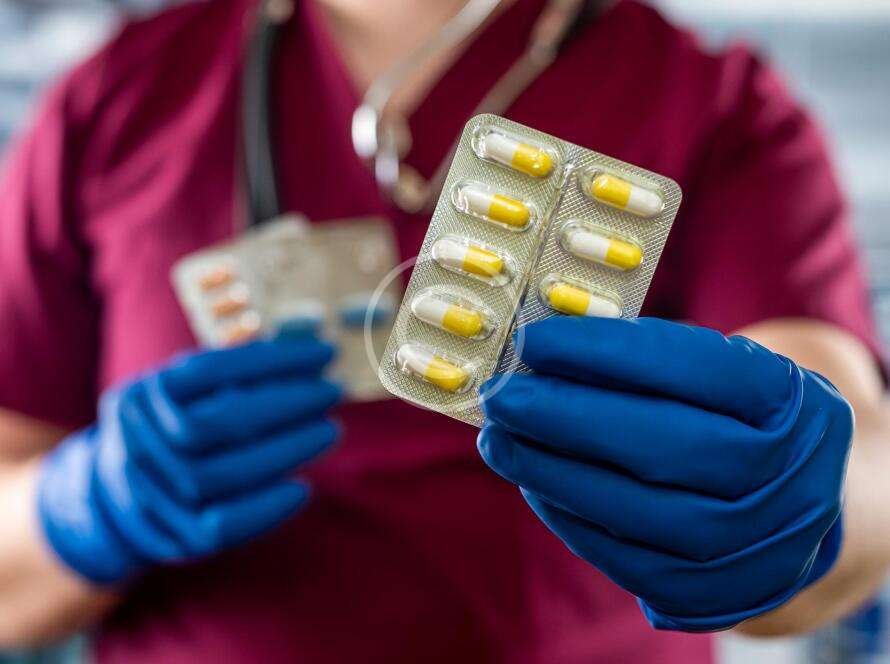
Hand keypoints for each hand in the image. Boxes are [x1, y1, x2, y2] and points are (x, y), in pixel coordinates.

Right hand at [38, 336, 340, 584]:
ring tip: (329, 430)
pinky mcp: (174, 537)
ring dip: (286, 451)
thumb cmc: (176, 432)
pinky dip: (267, 508)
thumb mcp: (187, 394)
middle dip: (287, 403)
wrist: (120, 504)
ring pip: (223, 475)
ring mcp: (150, 494)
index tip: (324, 353)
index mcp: (140, 397)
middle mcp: (137, 444)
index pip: (210, 371)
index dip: (273, 360)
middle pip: (219, 422)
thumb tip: (309, 355)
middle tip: (333, 391)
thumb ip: (237, 373)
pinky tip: (302, 488)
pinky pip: (223, 526)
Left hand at [478, 316, 852, 631]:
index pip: (694, 369)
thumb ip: (645, 360)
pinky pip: (627, 561)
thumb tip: (543, 353)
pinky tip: (534, 483)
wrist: (793, 506)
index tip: (532, 341)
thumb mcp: (720, 374)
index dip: (605, 353)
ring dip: (552, 473)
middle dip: (565, 418)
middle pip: (662, 447)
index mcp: (793, 405)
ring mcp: (755, 548)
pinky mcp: (713, 595)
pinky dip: (570, 519)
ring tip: (500, 441)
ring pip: (638, 513)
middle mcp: (787, 481)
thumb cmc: (736, 420)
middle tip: (500, 396)